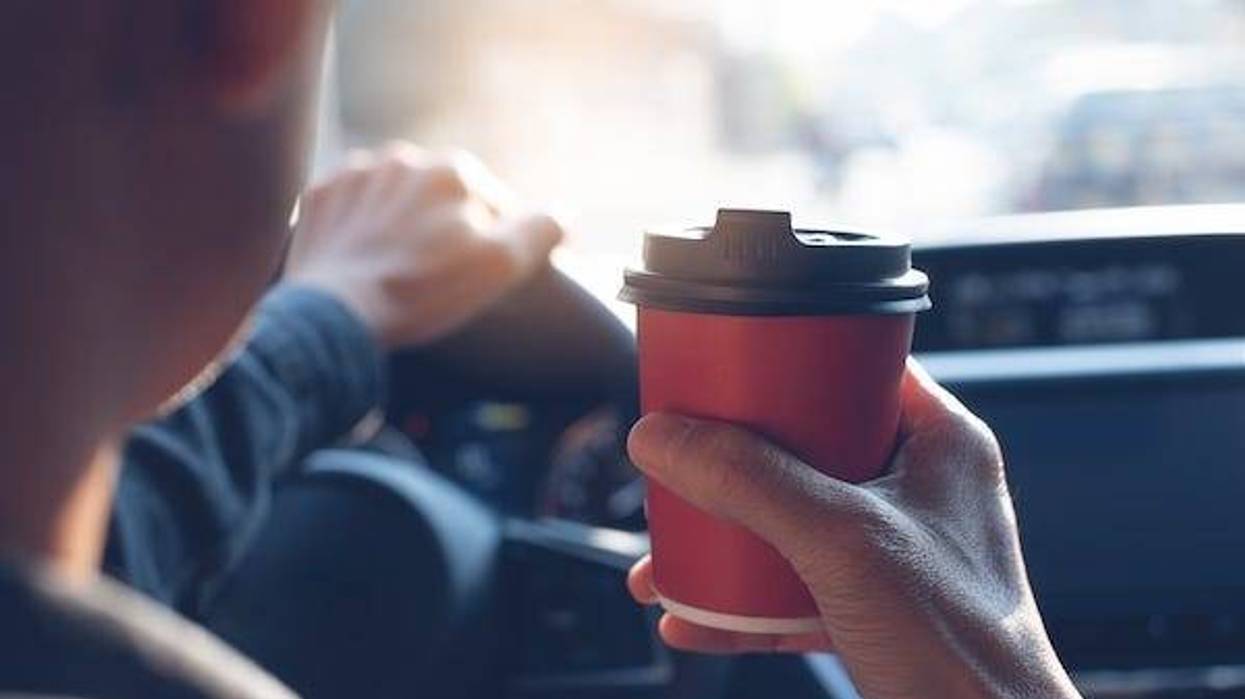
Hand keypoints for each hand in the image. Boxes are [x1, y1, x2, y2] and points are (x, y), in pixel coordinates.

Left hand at [286, 143, 562, 348]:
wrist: (334, 312)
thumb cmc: (422, 290)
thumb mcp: (500, 265)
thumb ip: (541, 229)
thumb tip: (563, 212)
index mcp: (453, 170)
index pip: (492, 204)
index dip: (495, 240)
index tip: (482, 274)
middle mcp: (403, 158)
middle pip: (442, 197)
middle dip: (447, 227)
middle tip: (440, 275)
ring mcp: (355, 174)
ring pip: (397, 198)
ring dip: (404, 224)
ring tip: (401, 268)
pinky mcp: (319, 195)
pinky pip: (353, 206)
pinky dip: (363, 227)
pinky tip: (366, 259)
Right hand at [625, 362, 1079, 698]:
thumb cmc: (962, 645)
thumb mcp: (843, 542)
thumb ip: (752, 482)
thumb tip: (664, 437)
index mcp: (939, 442)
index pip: (854, 365)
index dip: (786, 358)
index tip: (720, 361)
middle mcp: (915, 487)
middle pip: (802, 444)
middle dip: (726, 463)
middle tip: (676, 459)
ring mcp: (891, 550)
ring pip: (785, 519)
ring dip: (717, 538)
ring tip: (657, 557)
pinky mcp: (869, 607)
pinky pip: (787, 588)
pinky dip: (735, 603)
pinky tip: (687, 616)